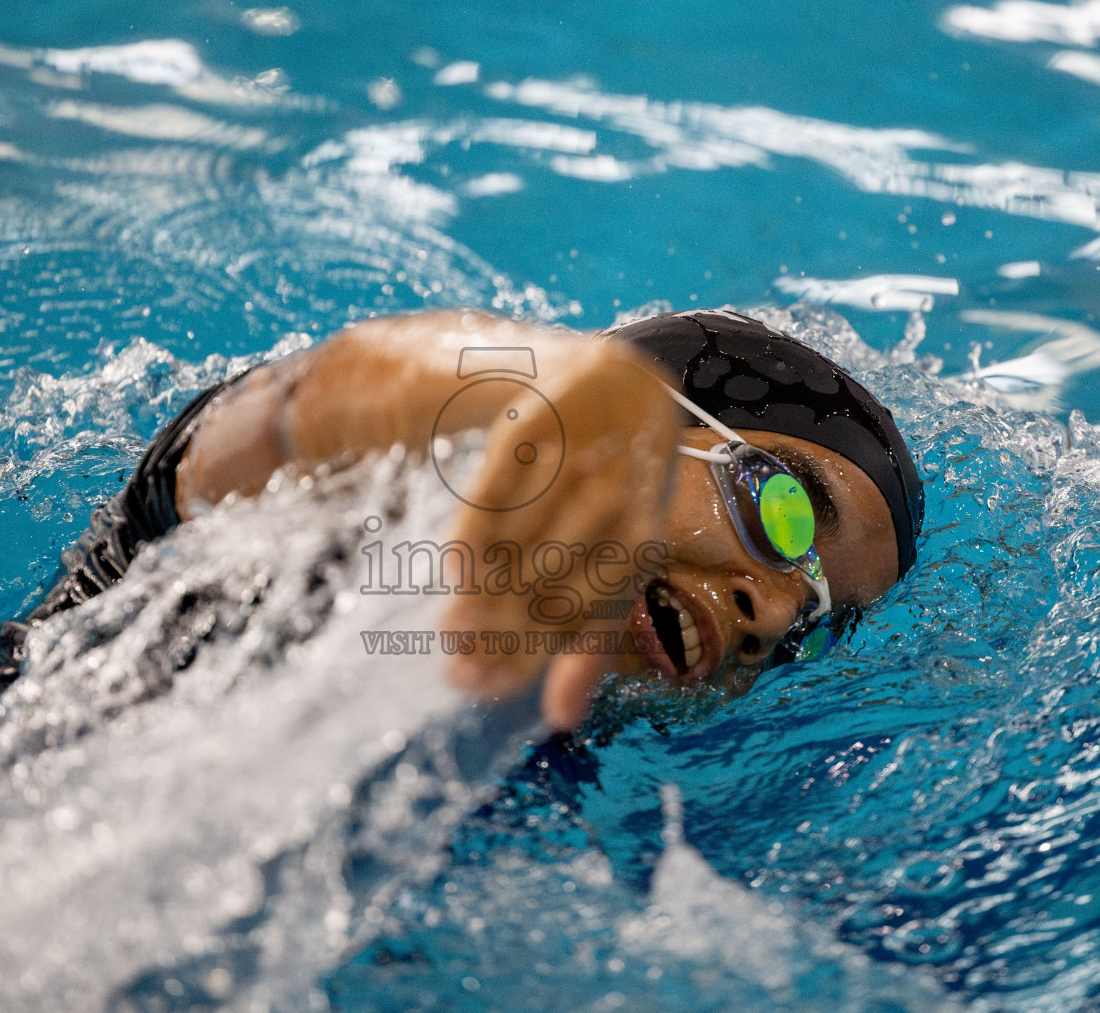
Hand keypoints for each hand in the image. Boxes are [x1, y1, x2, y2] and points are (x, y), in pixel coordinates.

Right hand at [440, 338, 679, 729]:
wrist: (605, 380)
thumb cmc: (601, 492)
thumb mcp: (604, 562)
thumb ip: (583, 640)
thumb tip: (561, 719)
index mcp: (645, 530)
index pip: (606, 608)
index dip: (573, 661)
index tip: (534, 710)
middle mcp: (618, 493)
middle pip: (561, 579)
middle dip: (514, 635)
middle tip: (464, 681)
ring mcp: (577, 453)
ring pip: (530, 538)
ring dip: (491, 593)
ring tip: (453, 638)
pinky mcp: (536, 419)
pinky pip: (502, 484)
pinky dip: (478, 530)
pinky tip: (456, 575)